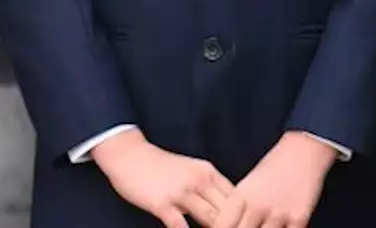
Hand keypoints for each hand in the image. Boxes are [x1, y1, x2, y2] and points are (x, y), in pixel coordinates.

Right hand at [92, 128, 236, 227]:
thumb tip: (225, 208)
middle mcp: (199, 180)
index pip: (237, 197)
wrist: (130, 155)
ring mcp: (181, 192)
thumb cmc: (160, 166)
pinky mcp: (162, 204)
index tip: (244, 225)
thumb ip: (208, 187)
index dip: (243, 215)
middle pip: (228, 209)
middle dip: (233, 225)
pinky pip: (180, 226)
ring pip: (211, 218)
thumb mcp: (191, 169)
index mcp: (209, 172)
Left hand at [231, 131, 336, 227]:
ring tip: (266, 225)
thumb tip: (226, 226)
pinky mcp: (299, 217)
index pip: (222, 226)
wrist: (304, 149)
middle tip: (251, 224)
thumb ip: (236, 208)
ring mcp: (279, 213)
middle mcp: (258, 205)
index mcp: (242, 195)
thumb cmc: (274, 167)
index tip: (232, 226)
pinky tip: (283, 226)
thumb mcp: (248, 184)